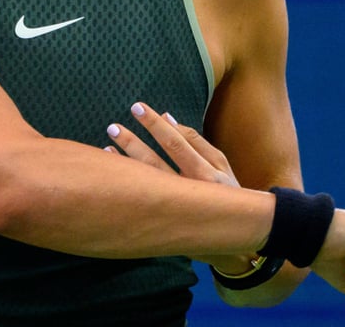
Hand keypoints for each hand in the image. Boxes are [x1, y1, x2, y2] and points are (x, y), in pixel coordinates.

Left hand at [105, 102, 246, 272]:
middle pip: (156, 163)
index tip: (138, 108)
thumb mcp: (220, 164)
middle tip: (112, 126)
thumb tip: (168, 117)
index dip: (157, 125)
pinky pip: (140, 200)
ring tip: (108, 145)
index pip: (178, 143)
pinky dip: (126, 183)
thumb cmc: (227, 191)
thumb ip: (196, 141)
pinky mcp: (166, 222)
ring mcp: (176, 209)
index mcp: (207, 173)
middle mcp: (191, 192)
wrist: (237, 236)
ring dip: (124, 163)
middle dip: (133, 143)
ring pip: (145, 183)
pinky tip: (113, 170)